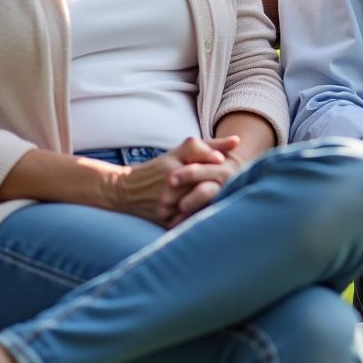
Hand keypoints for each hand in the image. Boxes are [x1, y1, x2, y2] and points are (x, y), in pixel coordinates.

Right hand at [108, 136, 237, 226]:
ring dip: (214, 202)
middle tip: (233, 183)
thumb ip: (206, 146)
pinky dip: (201, 218)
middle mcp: (170, 182)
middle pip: (204, 184)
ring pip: (200, 204)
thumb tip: (238, 141)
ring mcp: (167, 203)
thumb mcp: (177, 153)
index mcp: (173, 163)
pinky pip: (189, 221)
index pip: (201, 160)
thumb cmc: (157, 169)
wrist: (124, 191)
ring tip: (230, 201)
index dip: (215, 161)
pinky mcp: (165, 221)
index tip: (223, 162)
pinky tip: (212, 217)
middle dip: (219, 184)